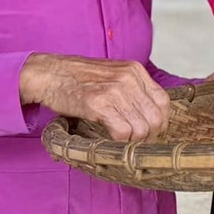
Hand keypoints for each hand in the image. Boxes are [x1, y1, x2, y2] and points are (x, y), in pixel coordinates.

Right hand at [20, 53, 169, 141]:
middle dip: (149, 137)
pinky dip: (119, 142)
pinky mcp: (98, 104)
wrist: (48, 73)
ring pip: (141, 129)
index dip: (160, 122)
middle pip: (156, 118)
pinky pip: (122, 132)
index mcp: (135, 70)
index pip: (164, 102)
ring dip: (133, 142)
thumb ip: (132, 89)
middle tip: (135, 143)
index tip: (150, 133)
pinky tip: (109, 140)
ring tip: (122, 143)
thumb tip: (150, 115)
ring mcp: (114, 90)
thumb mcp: (112, 75)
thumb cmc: (78, 78)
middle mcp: (129, 78)